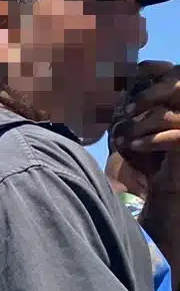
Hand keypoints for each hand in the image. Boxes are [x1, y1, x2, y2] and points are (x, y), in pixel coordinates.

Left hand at [122, 63, 179, 245]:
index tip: (138, 68)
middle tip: (129, 107)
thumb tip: (117, 93)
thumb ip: (128, 119)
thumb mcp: (127, 145)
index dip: (161, 70)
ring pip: (177, 113)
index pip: (178, 78)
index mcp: (176, 117)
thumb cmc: (134, 186)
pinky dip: (156, 138)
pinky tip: (134, 147)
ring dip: (148, 120)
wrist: (148, 221)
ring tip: (125, 136)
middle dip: (154, 92)